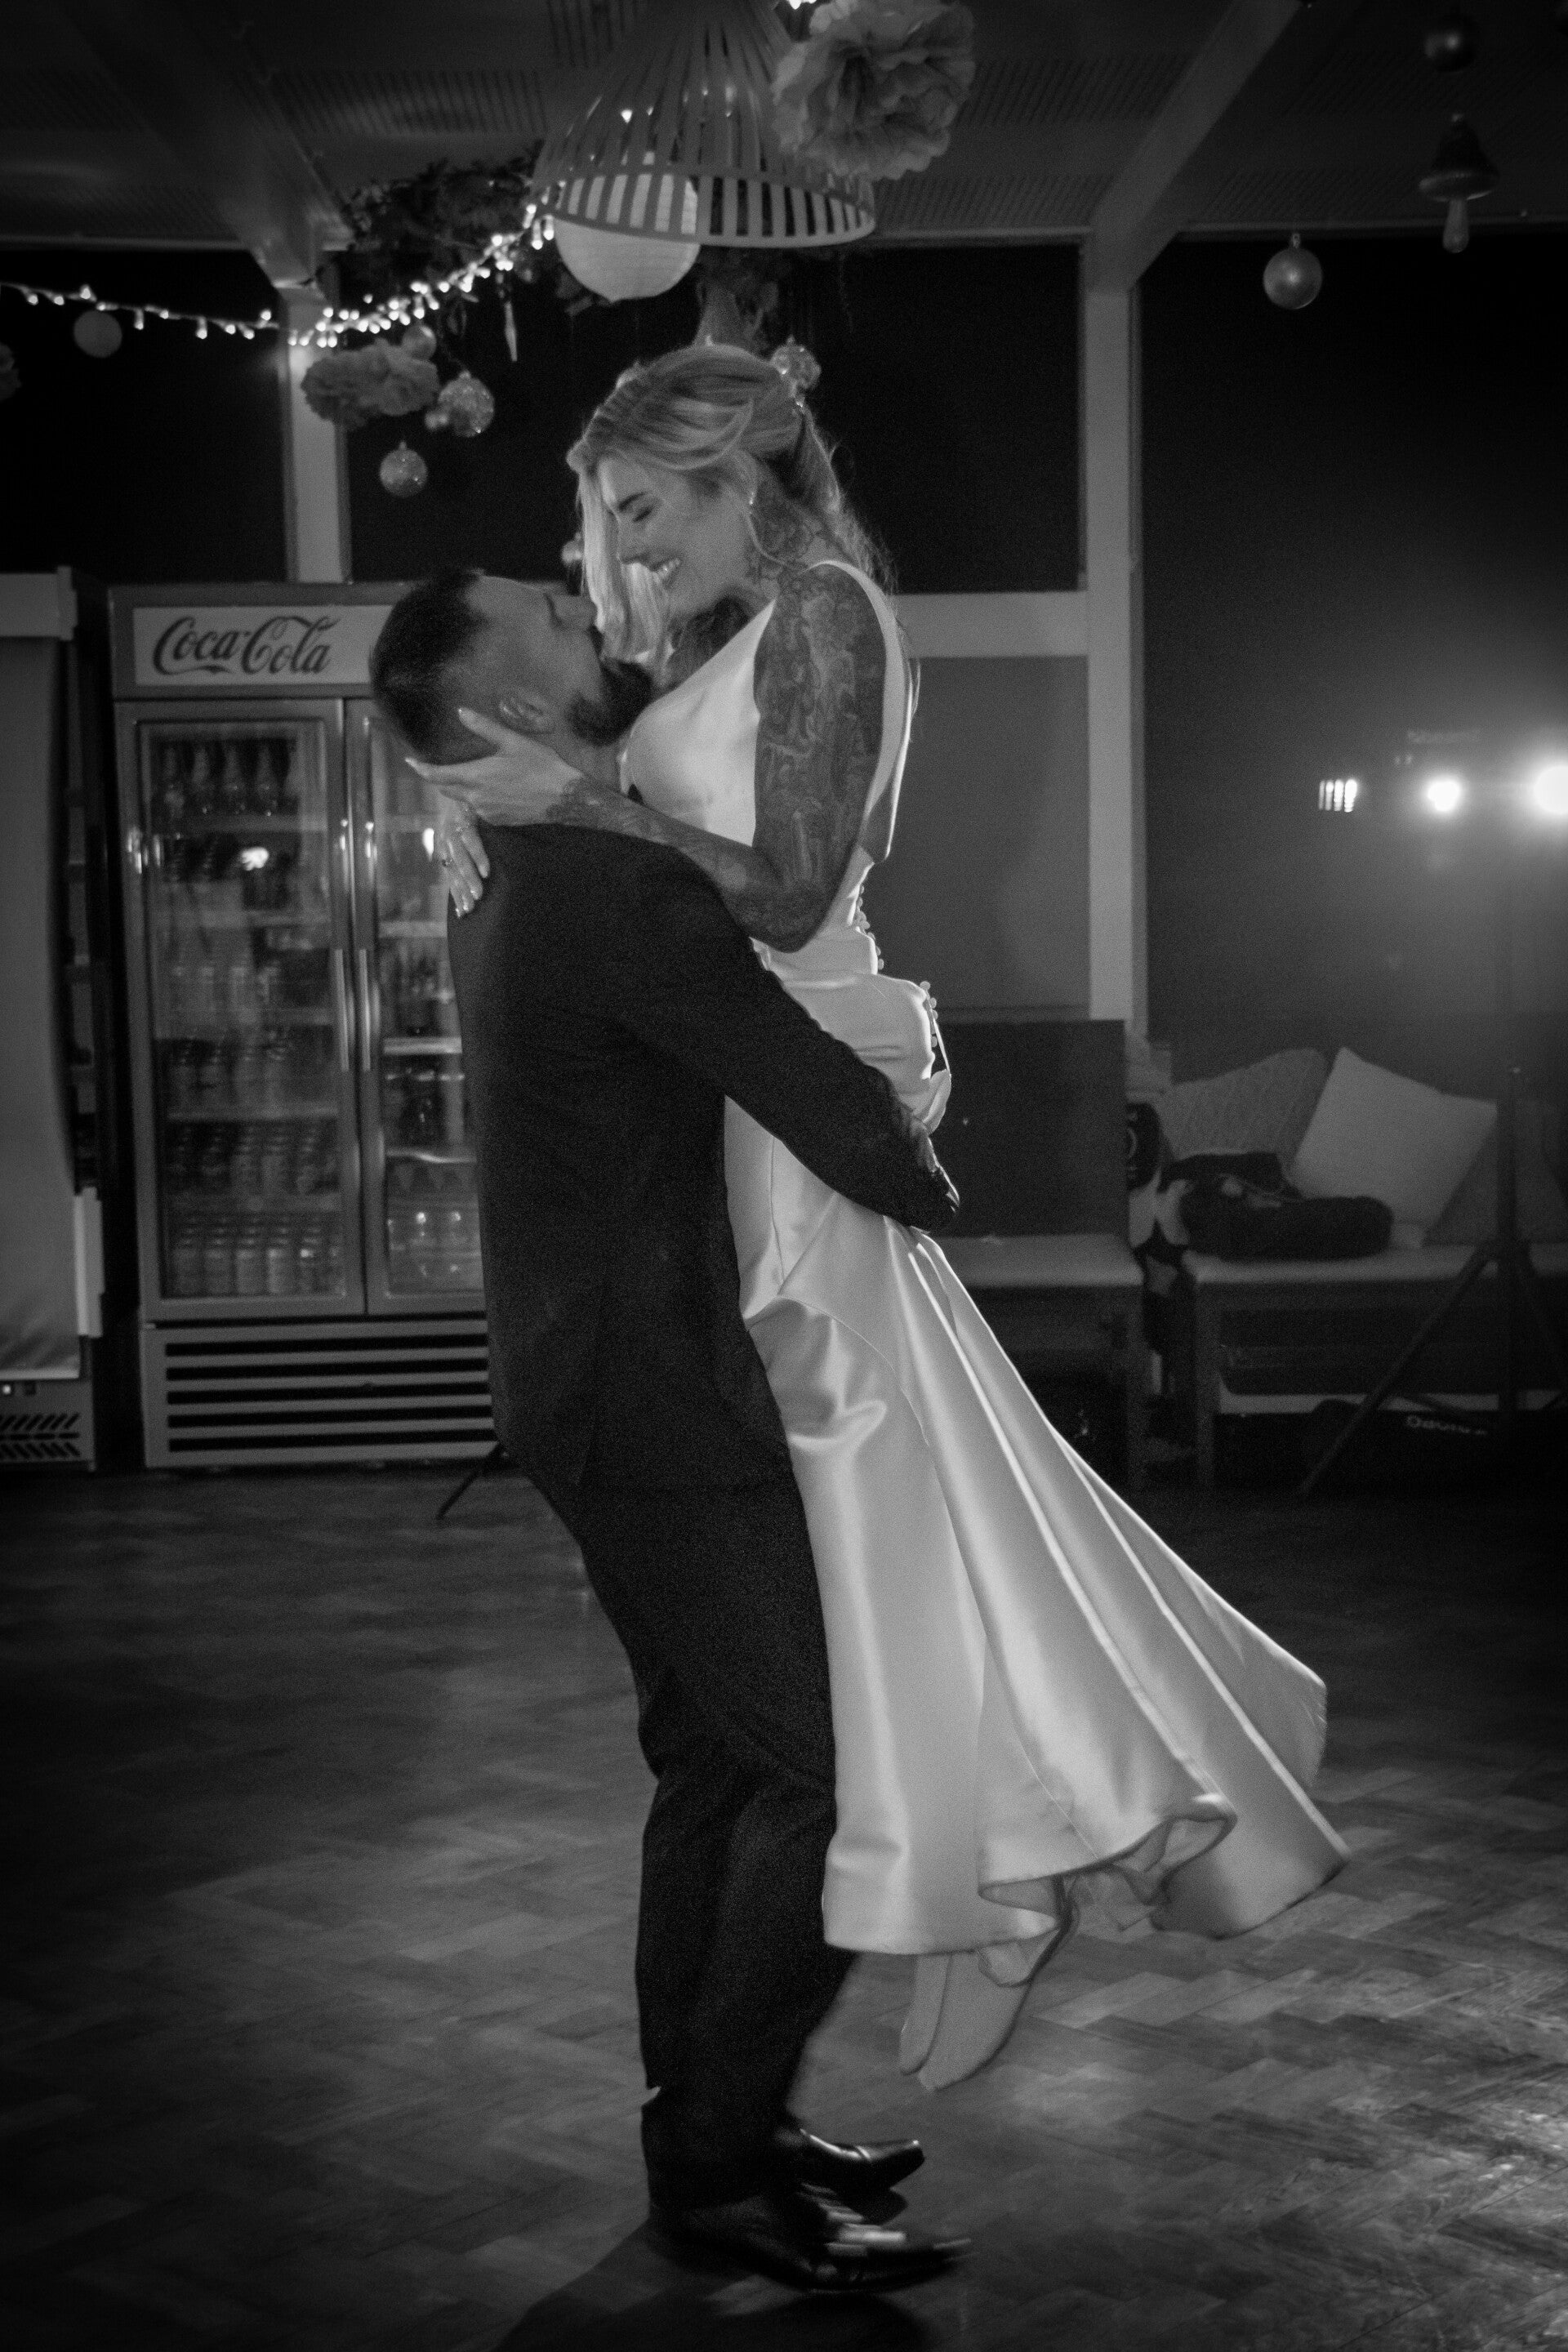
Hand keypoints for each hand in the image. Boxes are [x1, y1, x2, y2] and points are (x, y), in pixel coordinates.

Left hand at [410, 709, 590, 825]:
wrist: (563, 797)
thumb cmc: (540, 766)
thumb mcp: (512, 742)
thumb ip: (484, 728)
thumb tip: (461, 712)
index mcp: (476, 776)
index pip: (438, 775)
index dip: (421, 769)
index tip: (410, 762)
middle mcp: (476, 798)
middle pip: (447, 789)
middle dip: (439, 778)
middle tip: (435, 766)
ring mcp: (486, 812)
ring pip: (464, 799)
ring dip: (462, 788)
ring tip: (471, 776)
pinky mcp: (497, 821)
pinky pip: (480, 809)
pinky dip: (479, 798)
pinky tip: (494, 789)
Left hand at [436, 797, 487, 916]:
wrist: (471, 772)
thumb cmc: (473, 799)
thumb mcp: (471, 823)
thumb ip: (471, 843)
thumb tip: (482, 869)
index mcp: (447, 840)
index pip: (450, 871)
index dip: (456, 892)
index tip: (463, 912)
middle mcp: (447, 834)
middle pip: (452, 868)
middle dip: (461, 890)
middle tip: (471, 909)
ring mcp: (454, 825)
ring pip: (460, 857)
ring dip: (469, 877)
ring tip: (479, 895)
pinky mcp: (465, 814)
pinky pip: (471, 838)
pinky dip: (478, 855)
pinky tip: (486, 871)